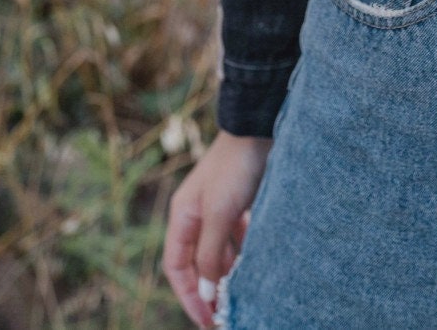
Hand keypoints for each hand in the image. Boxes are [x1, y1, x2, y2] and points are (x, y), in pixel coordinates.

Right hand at [163, 130, 272, 327]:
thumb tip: (205, 292)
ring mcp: (218, 208)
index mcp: (183, 216)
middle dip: (209, 289)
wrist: (259, 126)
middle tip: (226, 314)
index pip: (177, 268)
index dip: (189, 296)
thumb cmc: (235, 167)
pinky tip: (256, 264)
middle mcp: (197, 214)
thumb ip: (210, 253)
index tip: (207, 319)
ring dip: (228, 273)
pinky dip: (244, 252)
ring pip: (219, 251)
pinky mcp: (239, 202)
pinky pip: (237, 237)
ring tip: (242, 296)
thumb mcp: (220, 213)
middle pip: (197, 262)